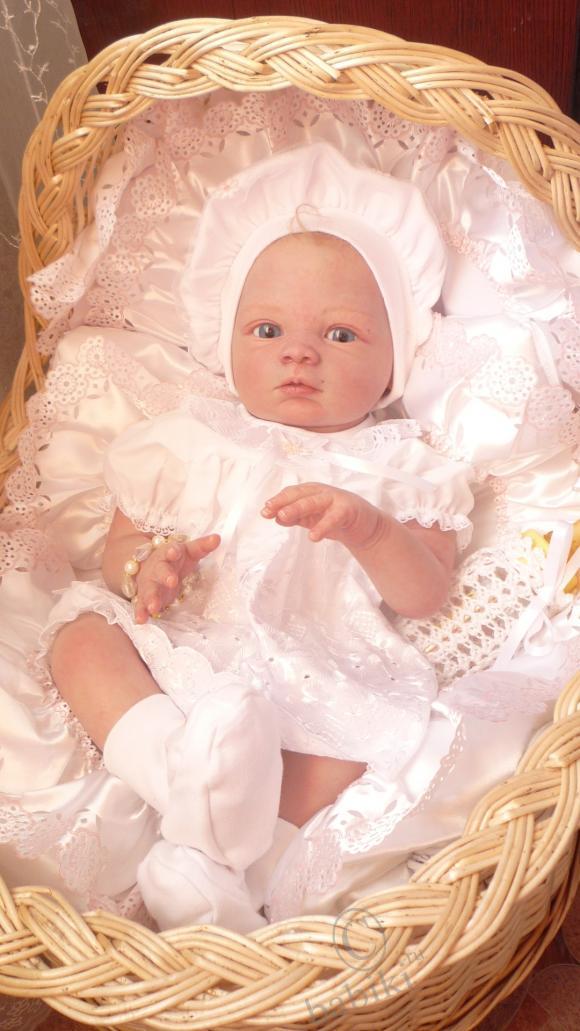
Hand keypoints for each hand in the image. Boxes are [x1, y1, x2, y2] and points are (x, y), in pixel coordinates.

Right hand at [133, 534, 219, 623]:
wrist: (147, 565)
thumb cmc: (174, 559)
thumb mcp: (189, 551)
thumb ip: (202, 546)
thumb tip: (217, 538)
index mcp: (168, 554)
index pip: (171, 551)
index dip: (172, 551)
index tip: (174, 552)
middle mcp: (157, 568)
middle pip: (160, 571)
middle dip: (165, 575)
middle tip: (172, 581)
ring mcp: (149, 583)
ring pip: (149, 590)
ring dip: (151, 598)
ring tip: (153, 607)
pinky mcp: (144, 597)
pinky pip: (140, 605)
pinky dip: (140, 612)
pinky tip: (140, 620)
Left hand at [262, 483, 383, 548]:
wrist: (365, 526)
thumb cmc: (336, 519)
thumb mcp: (312, 519)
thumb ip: (295, 518)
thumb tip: (275, 518)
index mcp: (311, 492)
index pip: (291, 494)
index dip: (277, 501)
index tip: (264, 511)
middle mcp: (321, 492)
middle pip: (299, 494)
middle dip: (283, 501)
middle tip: (269, 511)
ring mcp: (335, 499)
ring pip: (313, 502)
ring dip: (297, 508)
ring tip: (283, 517)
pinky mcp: (347, 510)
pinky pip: (333, 518)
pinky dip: (322, 526)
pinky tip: (313, 536)